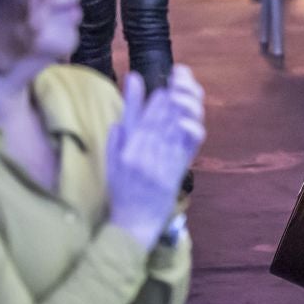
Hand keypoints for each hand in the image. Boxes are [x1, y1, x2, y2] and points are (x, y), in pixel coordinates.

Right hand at [107, 70, 206, 248]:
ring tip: (185, 94)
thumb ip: (118, 134)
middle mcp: (144, 158)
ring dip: (181, 110)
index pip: (142, 123)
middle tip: (178, 82)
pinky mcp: (176, 174)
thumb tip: (119, 118)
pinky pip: (184, 148)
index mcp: (127, 154)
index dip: (153, 103)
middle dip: (170, 100)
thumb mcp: (112, 161)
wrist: (135, 222)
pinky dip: (188, 131)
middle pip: (160, 123)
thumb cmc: (122, 189)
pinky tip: (191, 118)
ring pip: (173, 132)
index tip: (161, 87)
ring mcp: (162, 166)